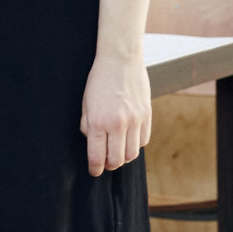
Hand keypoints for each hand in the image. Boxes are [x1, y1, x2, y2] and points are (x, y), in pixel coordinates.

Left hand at [80, 51, 150, 177]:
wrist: (120, 60)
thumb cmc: (98, 80)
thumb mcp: (86, 103)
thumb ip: (87, 126)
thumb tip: (93, 143)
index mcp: (98, 122)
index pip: (97, 157)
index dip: (95, 168)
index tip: (94, 171)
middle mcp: (117, 124)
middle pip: (116, 160)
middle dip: (109, 165)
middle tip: (105, 162)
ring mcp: (134, 121)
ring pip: (132, 154)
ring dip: (123, 157)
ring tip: (117, 151)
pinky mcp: (147, 116)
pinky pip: (143, 141)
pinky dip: (135, 144)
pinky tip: (128, 138)